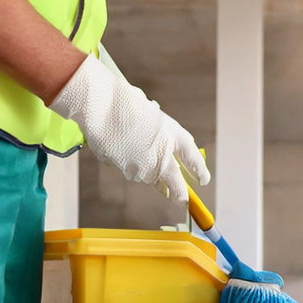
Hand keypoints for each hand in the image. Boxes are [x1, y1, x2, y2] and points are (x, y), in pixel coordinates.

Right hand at [49, 55, 209, 202]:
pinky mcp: (126, 171)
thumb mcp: (151, 115)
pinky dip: (128, 164)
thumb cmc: (124, 103)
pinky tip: (120, 148)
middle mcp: (161, 154)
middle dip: (179, 193)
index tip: (203, 179)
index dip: (199, 170)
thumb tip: (162, 149)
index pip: (192, 157)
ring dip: (149, 174)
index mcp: (172, 134)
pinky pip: (129, 170)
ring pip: (150, 178)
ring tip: (139, 154)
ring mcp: (143, 166)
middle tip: (182, 199)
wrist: (99, 104)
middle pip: (175, 183)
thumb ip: (161, 134)